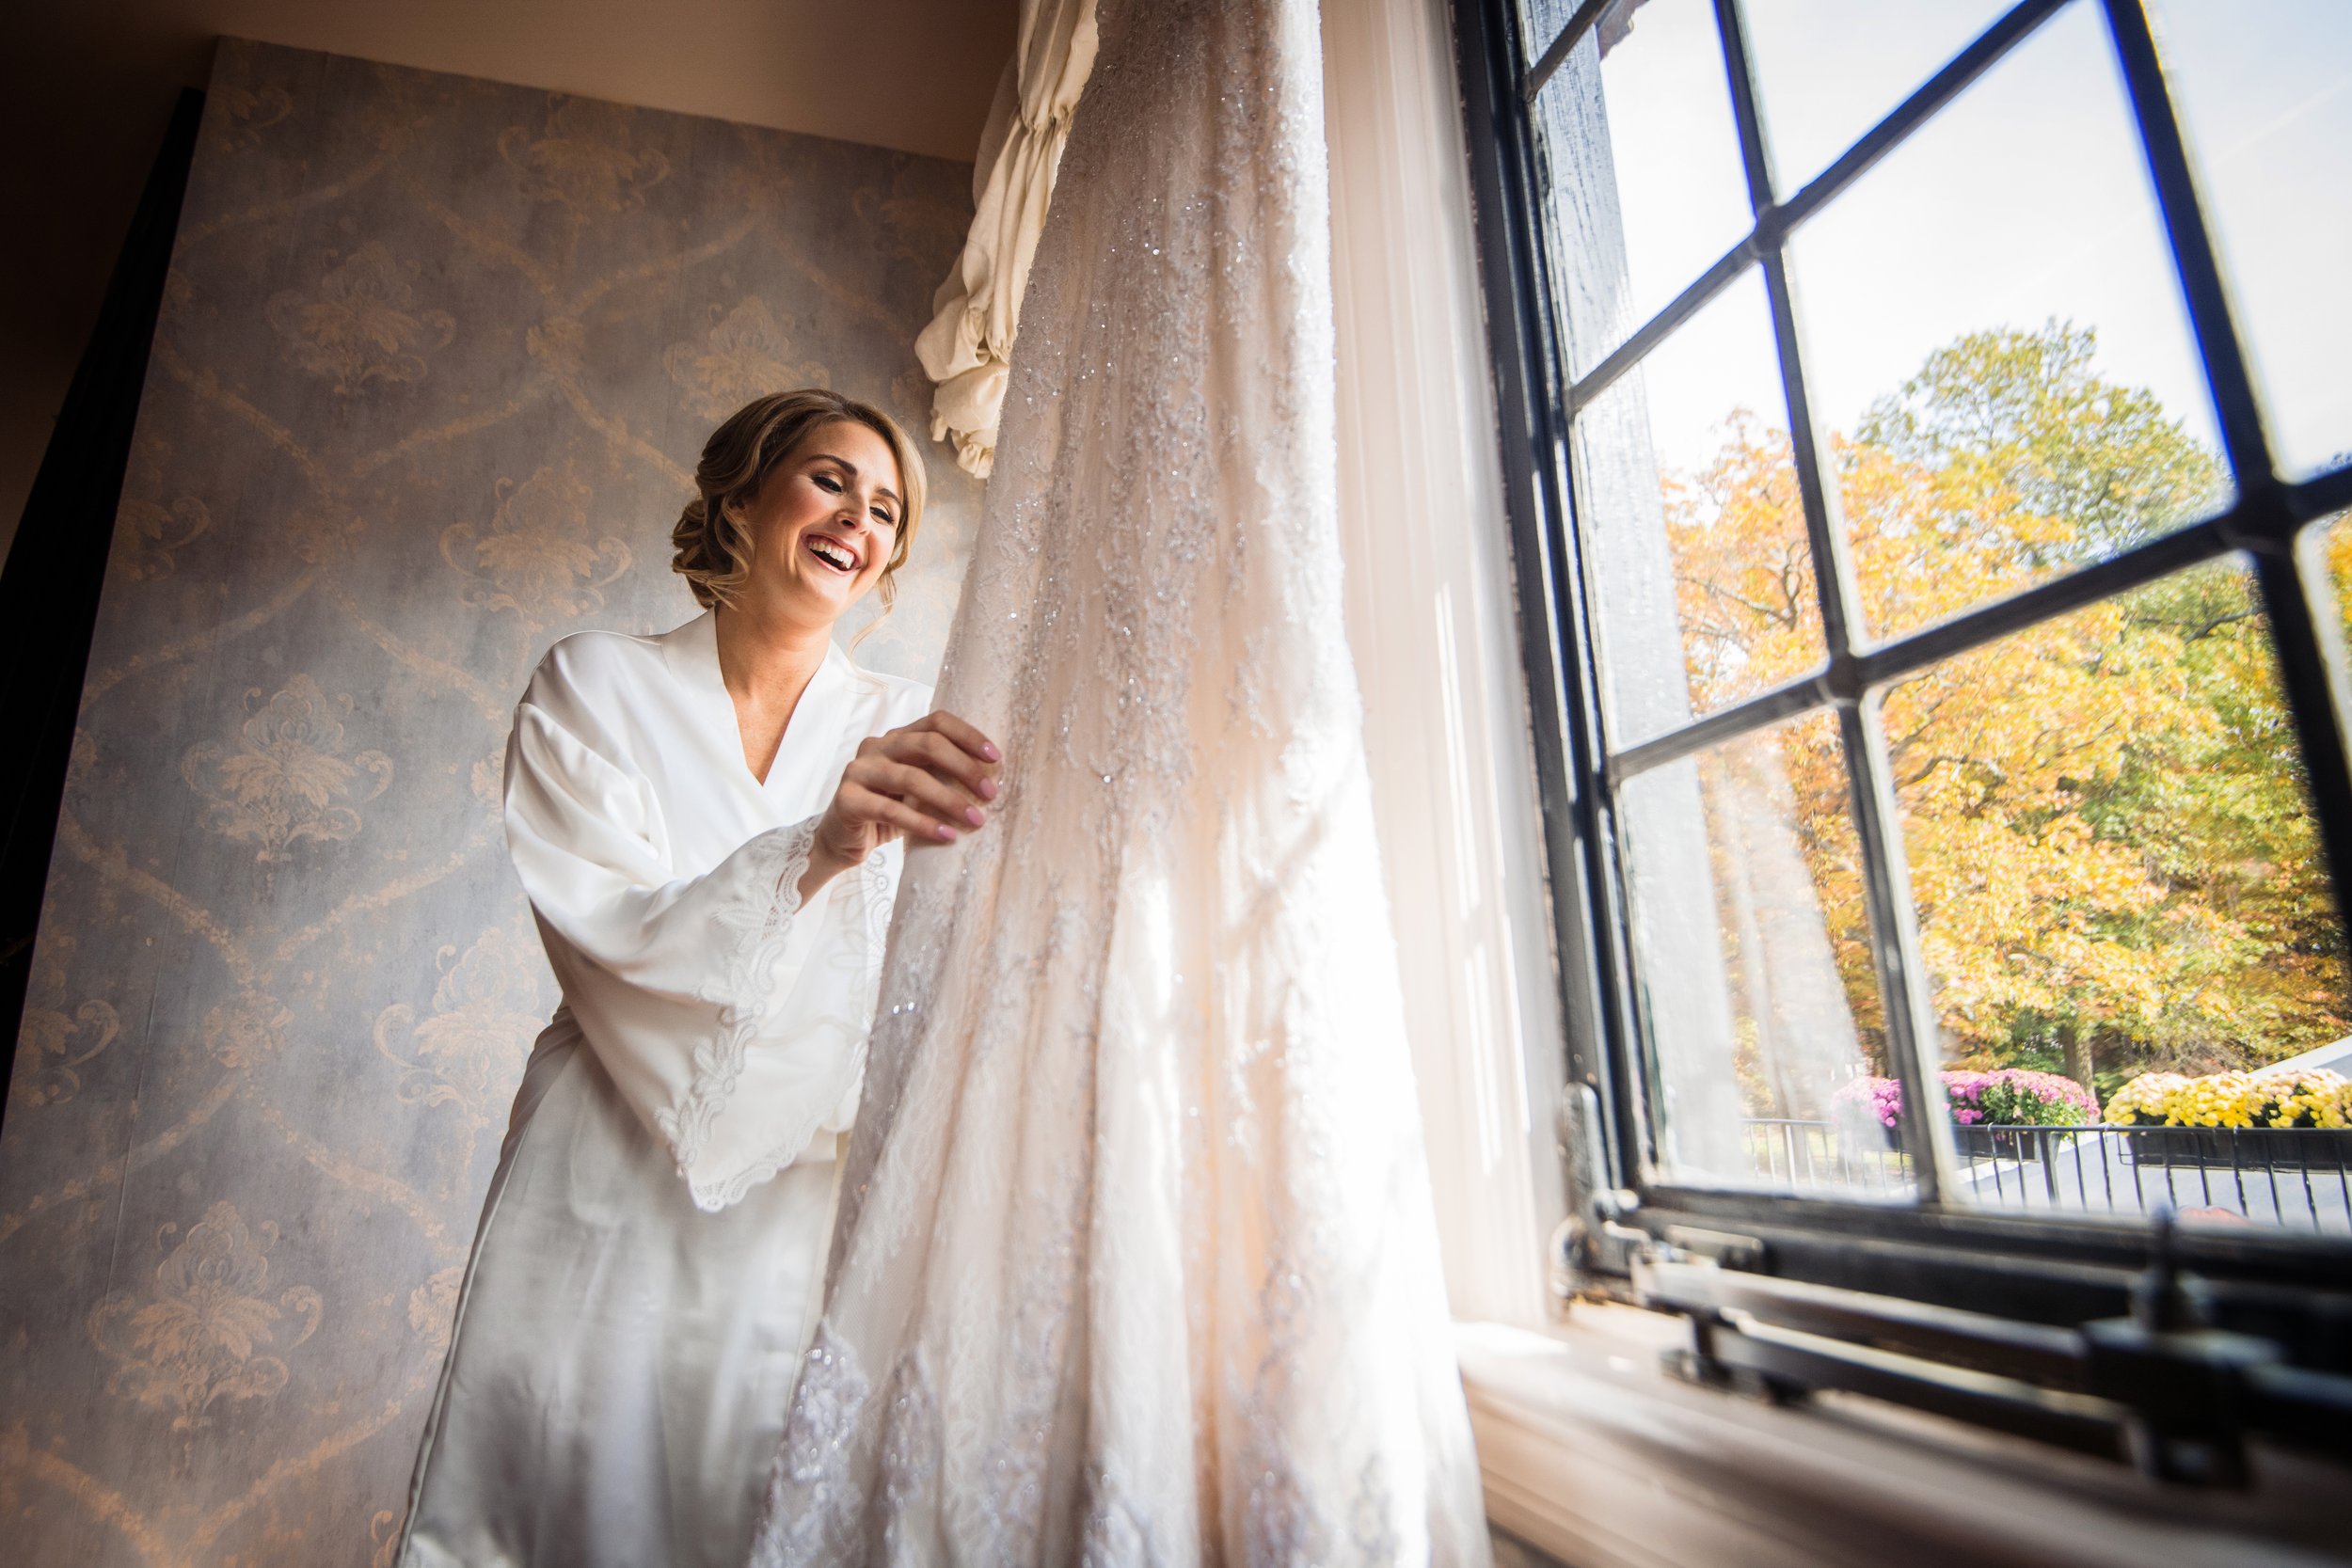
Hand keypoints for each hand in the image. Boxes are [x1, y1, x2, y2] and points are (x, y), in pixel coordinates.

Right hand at [801, 710, 1001, 898]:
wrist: (844, 840)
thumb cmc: (889, 812)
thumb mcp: (918, 790)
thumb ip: (941, 776)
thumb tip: (991, 781)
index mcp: (897, 737)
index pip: (936, 722)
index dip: (968, 735)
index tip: (995, 758)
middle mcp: (876, 746)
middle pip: (927, 744)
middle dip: (964, 768)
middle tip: (990, 794)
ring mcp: (859, 771)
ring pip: (912, 778)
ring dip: (949, 800)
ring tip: (975, 820)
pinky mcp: (847, 799)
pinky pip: (891, 810)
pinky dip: (923, 824)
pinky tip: (947, 836)